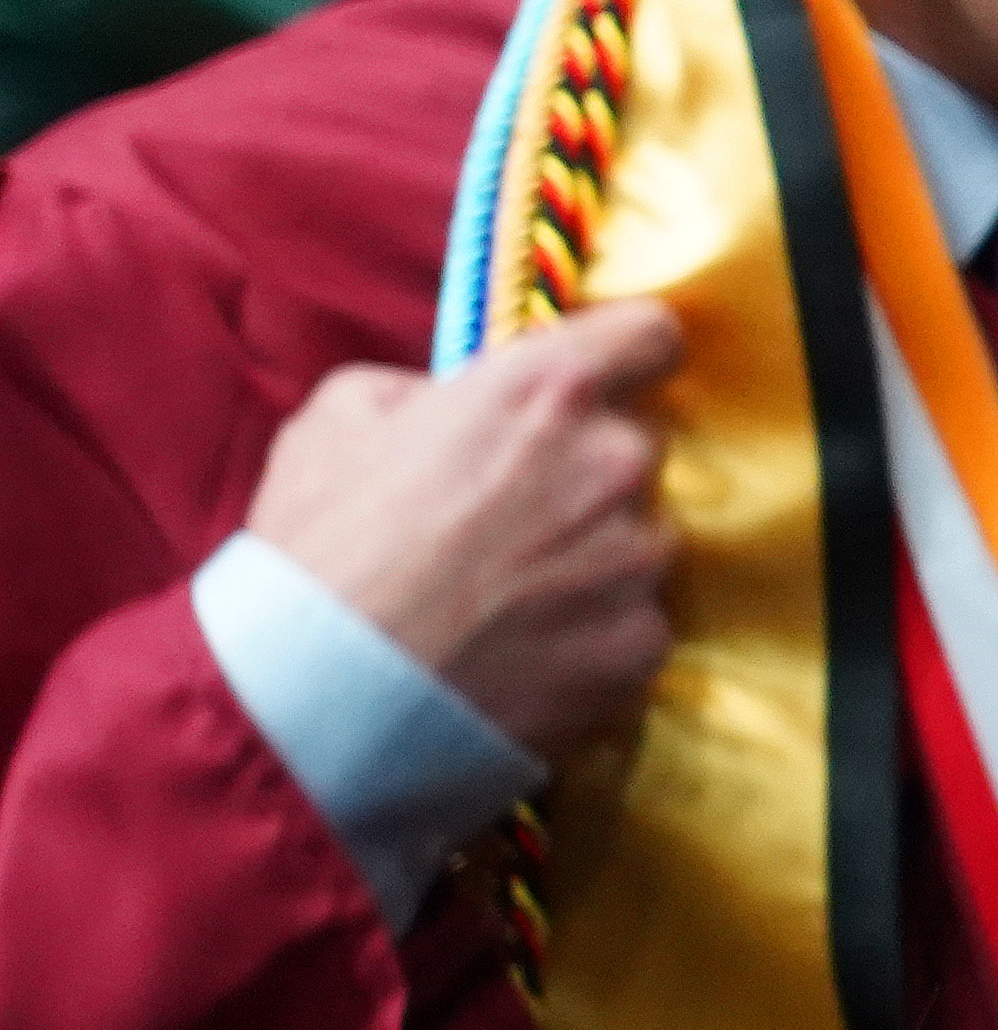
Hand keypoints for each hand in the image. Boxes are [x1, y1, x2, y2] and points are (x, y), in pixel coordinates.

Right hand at [245, 303, 687, 763]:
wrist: (315, 694)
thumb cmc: (318, 547)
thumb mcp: (339, 418)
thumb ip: (425, 388)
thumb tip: (455, 397)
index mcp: (548, 392)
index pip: (650, 335)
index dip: (627, 355)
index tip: (605, 379)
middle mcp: (614, 464)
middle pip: (638, 449)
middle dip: (587, 474)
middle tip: (512, 519)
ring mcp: (637, 560)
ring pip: (641, 543)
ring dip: (594, 560)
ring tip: (508, 599)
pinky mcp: (642, 646)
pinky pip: (635, 626)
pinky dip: (593, 637)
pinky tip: (524, 653)